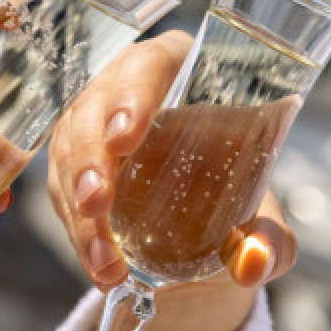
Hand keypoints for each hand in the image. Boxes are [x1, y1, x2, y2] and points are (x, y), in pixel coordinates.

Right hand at [47, 30, 299, 330]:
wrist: (209, 222)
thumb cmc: (238, 193)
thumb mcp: (262, 217)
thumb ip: (269, 239)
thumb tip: (254, 265)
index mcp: (180, 71)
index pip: (148, 65)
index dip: (131, 96)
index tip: (125, 138)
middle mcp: (126, 88)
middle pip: (94, 108)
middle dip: (90, 158)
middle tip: (98, 203)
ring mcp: (91, 123)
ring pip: (68, 151)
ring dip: (78, 206)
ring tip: (103, 258)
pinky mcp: (72, 161)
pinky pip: (61, 188)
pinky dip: (77, 229)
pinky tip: (97, 263)